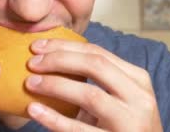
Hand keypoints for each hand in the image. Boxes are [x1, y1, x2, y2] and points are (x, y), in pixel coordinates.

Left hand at [25, 39, 162, 131]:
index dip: (65, 46)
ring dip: (56, 85)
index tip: (38, 46)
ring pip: (90, 95)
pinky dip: (54, 118)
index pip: (98, 53)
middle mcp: (140, 99)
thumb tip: (51, 57)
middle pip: (96, 66)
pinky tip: (34, 110)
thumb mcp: (119, 98)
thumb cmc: (123, 127)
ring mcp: (131, 123)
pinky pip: (79, 129)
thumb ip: (98, 80)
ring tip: (30, 83)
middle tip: (31, 63)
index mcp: (138, 80)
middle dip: (59, 60)